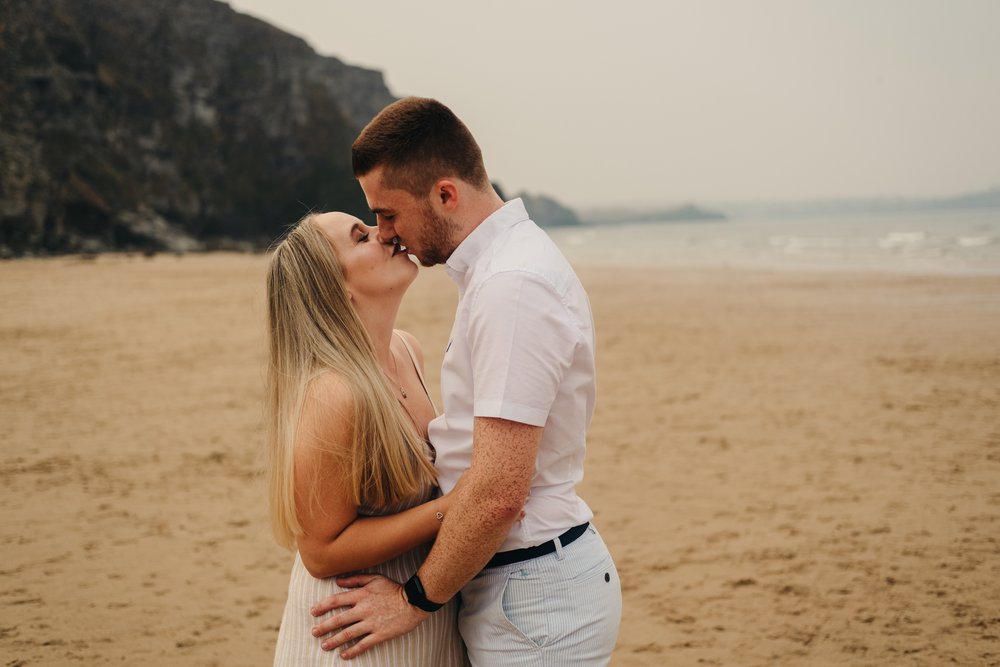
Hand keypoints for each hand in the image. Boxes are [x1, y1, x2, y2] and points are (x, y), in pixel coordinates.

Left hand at [310, 573, 428, 658]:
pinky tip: (344, 655)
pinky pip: (363, 645)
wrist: (414, 601)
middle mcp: (364, 609)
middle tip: (314, 632)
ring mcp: (371, 623)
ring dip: (334, 640)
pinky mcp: (380, 634)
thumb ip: (356, 579)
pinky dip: (352, 651)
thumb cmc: (394, 589)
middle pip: (339, 619)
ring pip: (348, 634)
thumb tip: (337, 581)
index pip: (337, 600)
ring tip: (324, 646)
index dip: (323, 606)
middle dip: (324, 627)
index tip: (313, 612)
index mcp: (361, 595)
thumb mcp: (375, 578)